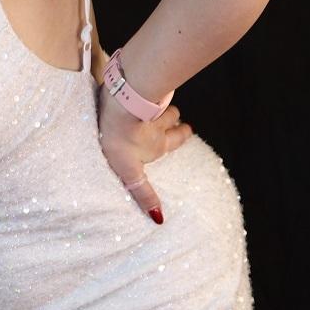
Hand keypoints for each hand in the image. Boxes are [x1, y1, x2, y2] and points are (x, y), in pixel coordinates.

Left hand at [95, 82, 193, 222]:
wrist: (120, 105)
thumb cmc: (120, 139)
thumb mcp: (129, 172)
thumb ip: (143, 192)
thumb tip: (159, 219)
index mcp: (157, 144)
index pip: (177, 138)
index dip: (184, 134)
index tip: (189, 130)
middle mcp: (159, 124)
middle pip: (174, 119)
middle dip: (177, 121)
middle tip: (180, 120)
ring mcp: (152, 105)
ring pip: (164, 103)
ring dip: (164, 106)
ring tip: (160, 107)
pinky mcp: (141, 90)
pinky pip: (150, 90)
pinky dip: (149, 92)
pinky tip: (141, 90)